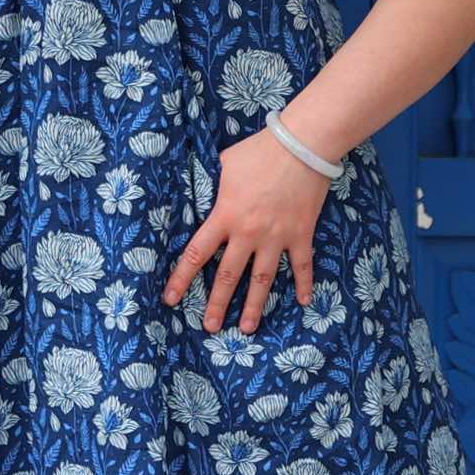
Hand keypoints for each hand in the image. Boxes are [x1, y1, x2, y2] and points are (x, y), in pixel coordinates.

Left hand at [162, 124, 332, 332]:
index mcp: (225, 216)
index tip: (170, 299)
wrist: (302, 146)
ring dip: (253, 306)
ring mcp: (276, 237)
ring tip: (245, 328)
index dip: (181, 278)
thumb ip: (216, 185)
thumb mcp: (226, 164)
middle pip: (228, 276)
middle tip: (209, 327)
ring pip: (262, 280)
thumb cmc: (259, 151)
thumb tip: (211, 193)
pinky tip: (303, 302)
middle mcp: (248, 233)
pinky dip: (303, 284)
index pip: (197, 254)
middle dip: (217, 304)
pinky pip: (302, 265)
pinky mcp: (301, 235)